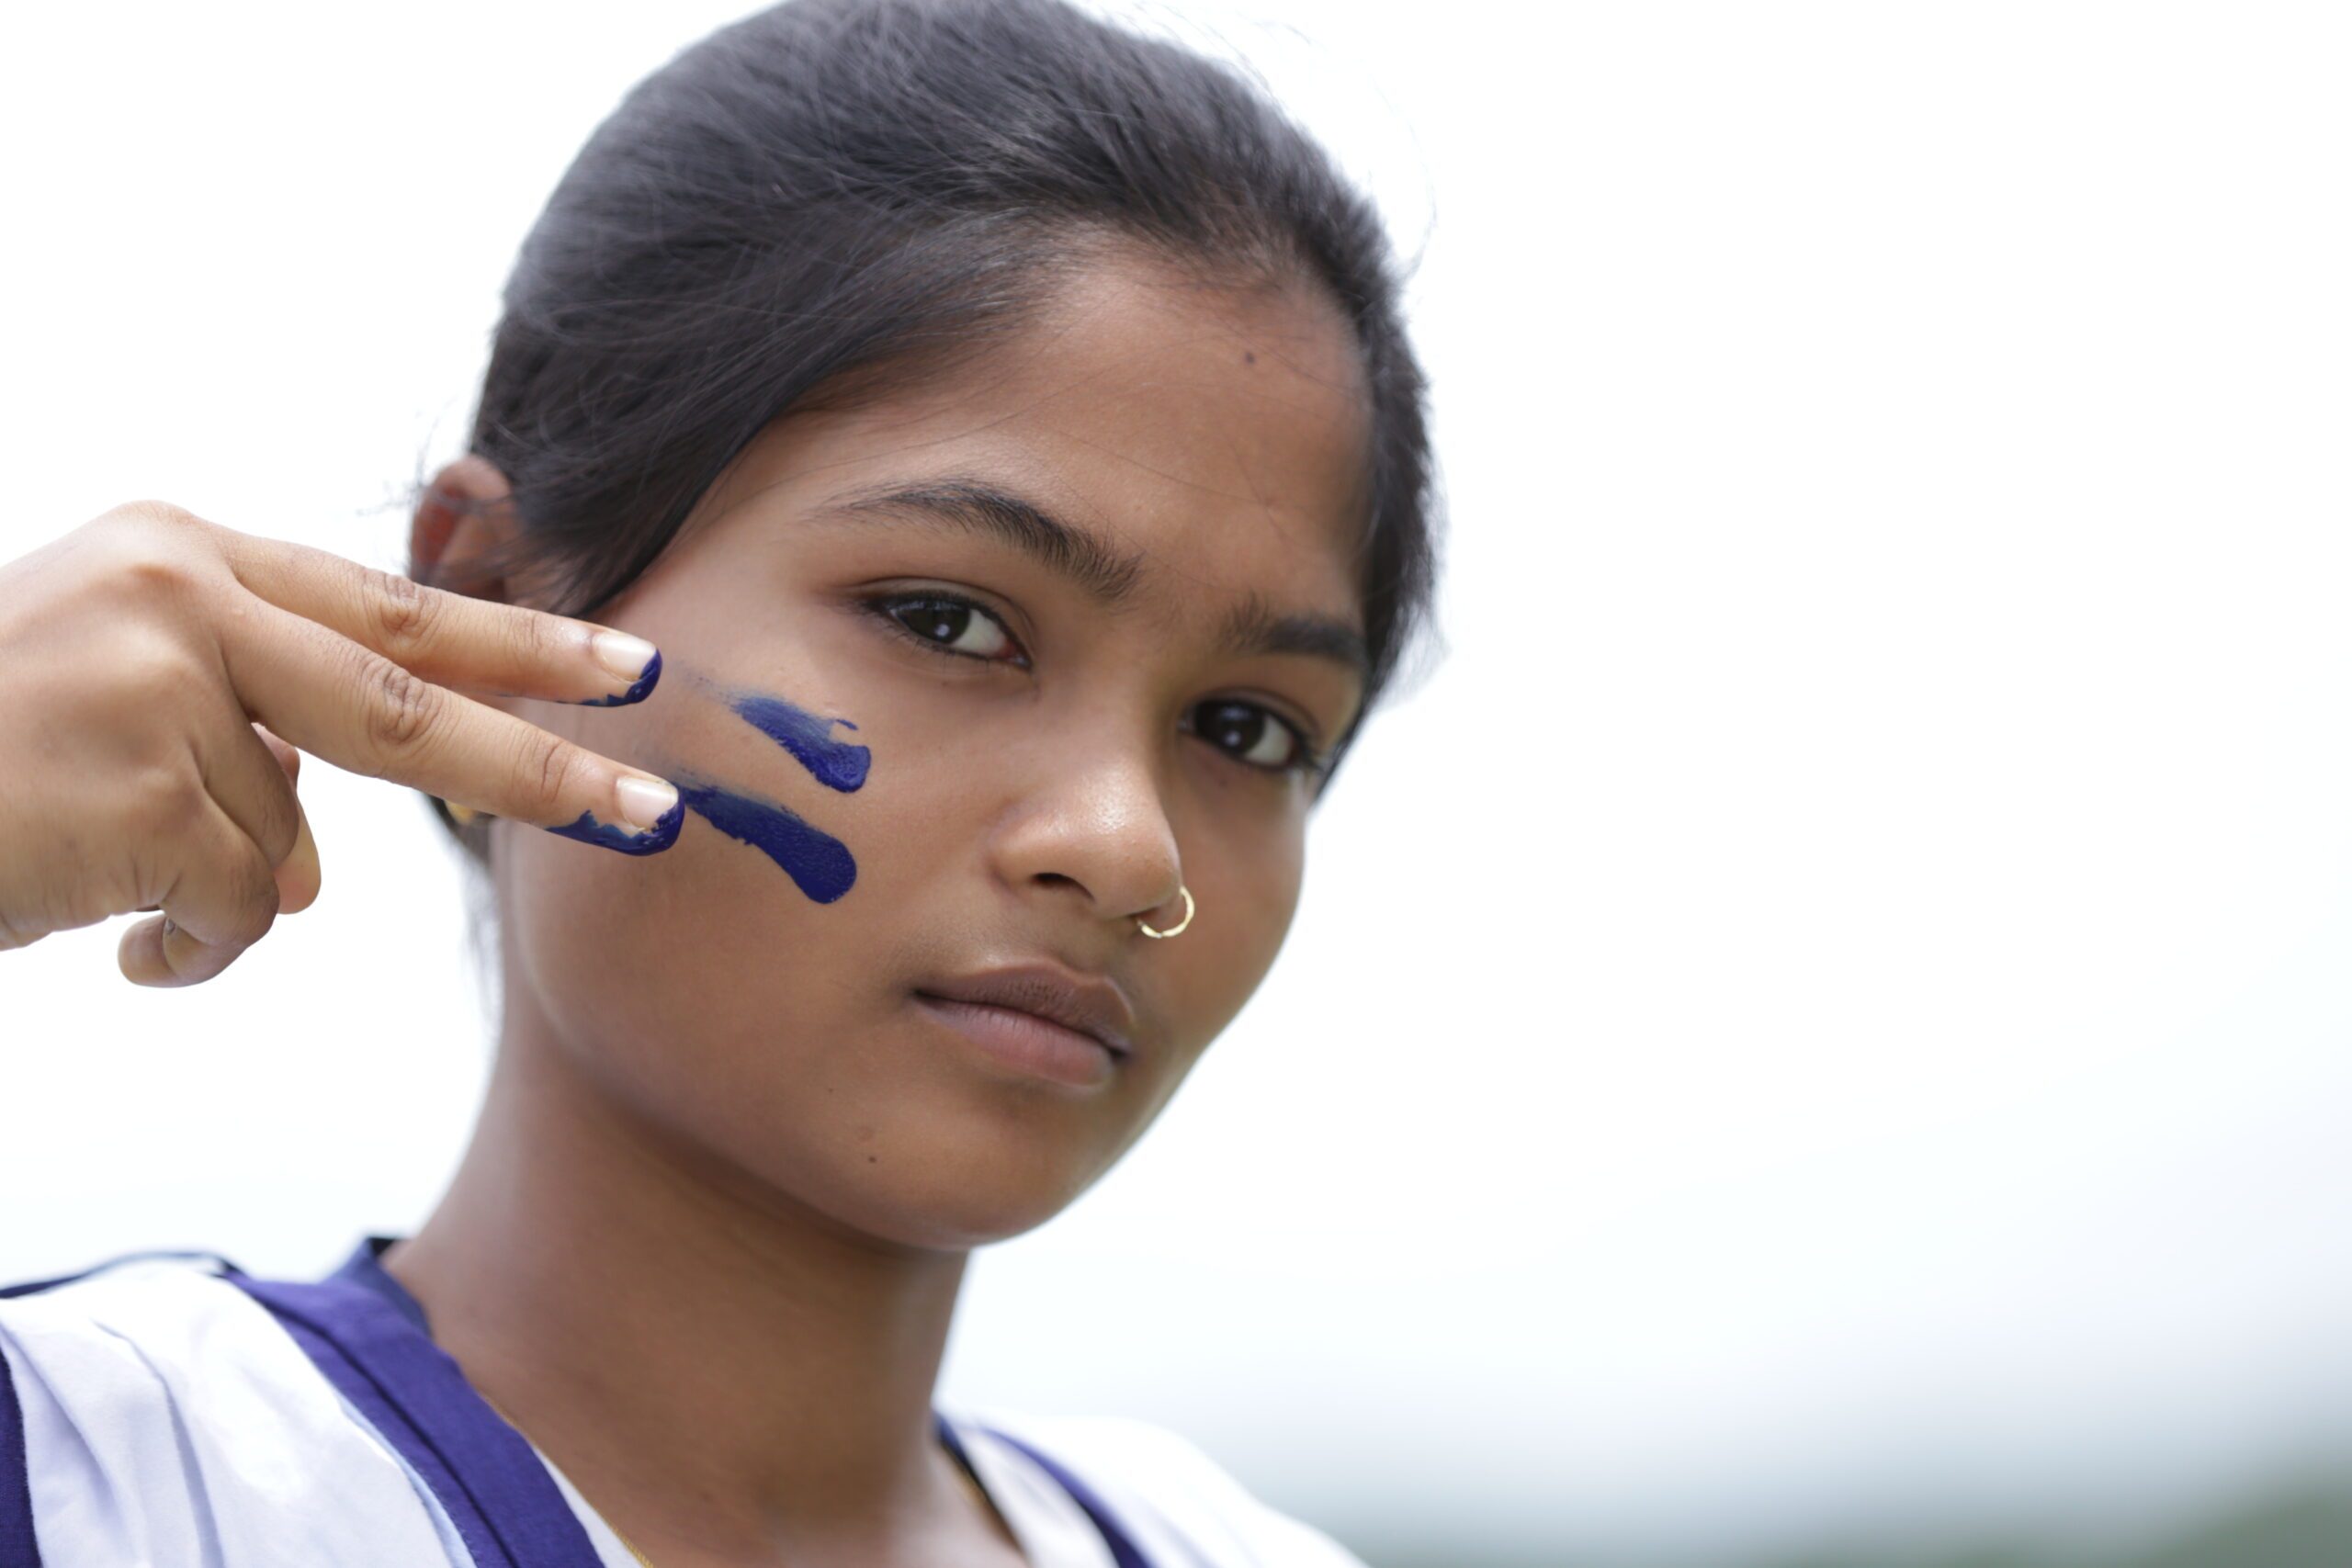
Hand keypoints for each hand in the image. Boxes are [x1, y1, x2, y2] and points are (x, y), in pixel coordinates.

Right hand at [0, 500, 681, 984]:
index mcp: (184, 553)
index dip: (521, 645)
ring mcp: (150, 682)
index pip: (390, 607)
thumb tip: (322, 873)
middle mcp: (177, 593)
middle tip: (656, 812)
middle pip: (410, 702)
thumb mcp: (114, 692)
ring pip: (285, 844)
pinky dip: (177, 949)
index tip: (635, 668)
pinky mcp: (126, 784)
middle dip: (542, 771)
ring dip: (219, 898)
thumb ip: (248, 730)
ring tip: (98, 877)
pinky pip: (226, 911)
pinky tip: (87, 925)